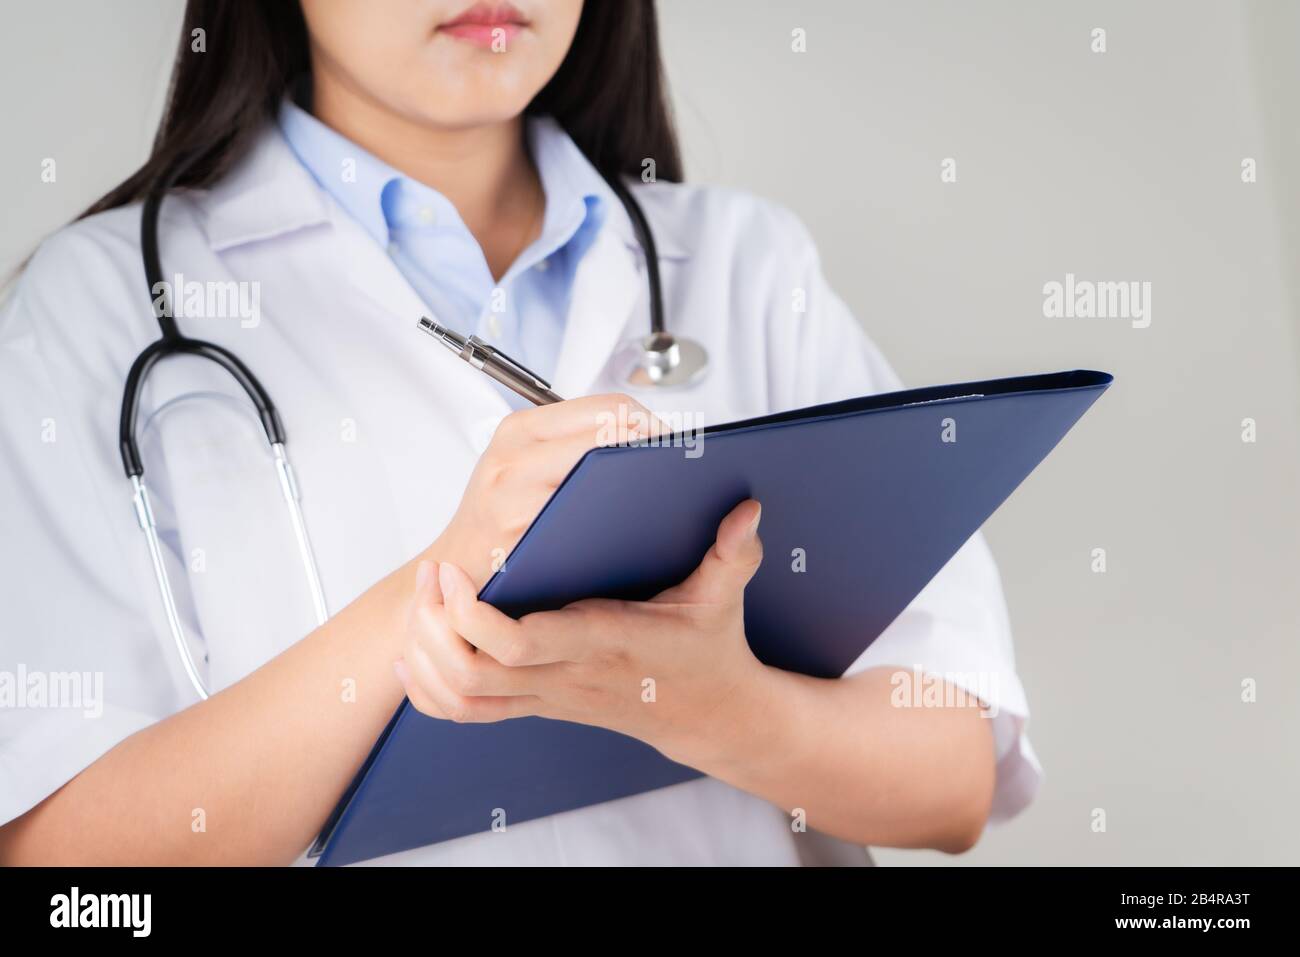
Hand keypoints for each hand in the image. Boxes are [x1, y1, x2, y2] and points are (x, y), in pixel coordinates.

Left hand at [393, 500, 770, 767]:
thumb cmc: (707, 651)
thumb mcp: (723, 599)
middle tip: (432, 575)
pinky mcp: (535, 702)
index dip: (473, 616)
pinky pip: (464, 711)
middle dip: (435, 624)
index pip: (519, 647)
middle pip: (471, 672)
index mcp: (601, 643)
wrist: (707, 714)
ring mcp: (546, 695)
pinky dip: (430, 686)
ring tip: (424, 601)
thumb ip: (733, 553)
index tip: (456, 573)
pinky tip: (421, 648)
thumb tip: (747, 511)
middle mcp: (565, 676)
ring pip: (459, 695)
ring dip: (426, 653)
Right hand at [432, 394, 664, 588]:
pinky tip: (636, 533)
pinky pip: (588, 526)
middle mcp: (514, 458)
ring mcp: (515, 500)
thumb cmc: (498, 517)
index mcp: (520, 430)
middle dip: (657, 454)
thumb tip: (650, 437)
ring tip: (663, 500)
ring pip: (604, 478)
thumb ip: (571, 443)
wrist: (455, 571)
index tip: (672, 447)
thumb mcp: (520, 463)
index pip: (610, 408)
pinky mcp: (520, 541)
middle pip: (612, 436)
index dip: (653, 425)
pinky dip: (619, 525)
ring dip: (644, 489)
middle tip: (680, 475)